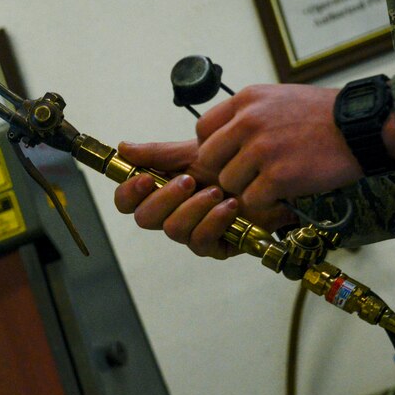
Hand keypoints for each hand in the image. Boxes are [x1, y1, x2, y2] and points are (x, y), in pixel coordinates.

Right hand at [113, 140, 293, 258]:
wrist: (271, 171)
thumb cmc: (235, 161)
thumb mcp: (195, 151)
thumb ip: (158, 153)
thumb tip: (123, 148)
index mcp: (161, 191)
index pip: (128, 201)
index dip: (128, 192)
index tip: (144, 178)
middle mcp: (172, 214)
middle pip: (144, 219)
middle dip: (164, 198)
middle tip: (188, 180)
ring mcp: (192, 231)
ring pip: (173, 230)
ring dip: (194, 207)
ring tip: (217, 190)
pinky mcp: (215, 246)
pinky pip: (201, 241)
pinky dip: (214, 220)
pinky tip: (230, 205)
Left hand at [195, 84, 362, 208]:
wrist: (362, 128)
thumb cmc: (322, 116)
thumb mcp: (278, 98)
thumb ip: (246, 114)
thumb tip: (219, 135)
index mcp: (247, 100)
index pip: (203, 129)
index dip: (213, 147)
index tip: (230, 155)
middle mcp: (249, 122)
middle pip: (209, 159)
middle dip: (226, 169)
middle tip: (249, 174)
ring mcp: (263, 149)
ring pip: (228, 182)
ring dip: (248, 187)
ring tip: (273, 179)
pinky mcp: (278, 176)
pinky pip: (252, 199)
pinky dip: (267, 201)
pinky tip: (285, 190)